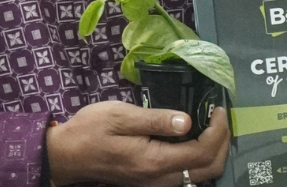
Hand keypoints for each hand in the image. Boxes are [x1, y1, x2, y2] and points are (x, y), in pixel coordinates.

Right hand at [47, 100, 229, 186]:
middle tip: (220, 117)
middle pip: (207, 170)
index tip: (219, 109)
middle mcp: (158, 179)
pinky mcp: (149, 181)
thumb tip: (187, 121)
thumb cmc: (90, 130)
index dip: (218, 132)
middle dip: (222, 143)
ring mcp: (154, 183)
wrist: (64, 155)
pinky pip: (185, 176)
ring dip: (213, 152)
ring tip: (212, 124)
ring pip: (198, 176)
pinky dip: (199, 159)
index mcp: (153, 162)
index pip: (201, 153)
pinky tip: (194, 137)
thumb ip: (156, 120)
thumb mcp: (122, 116)